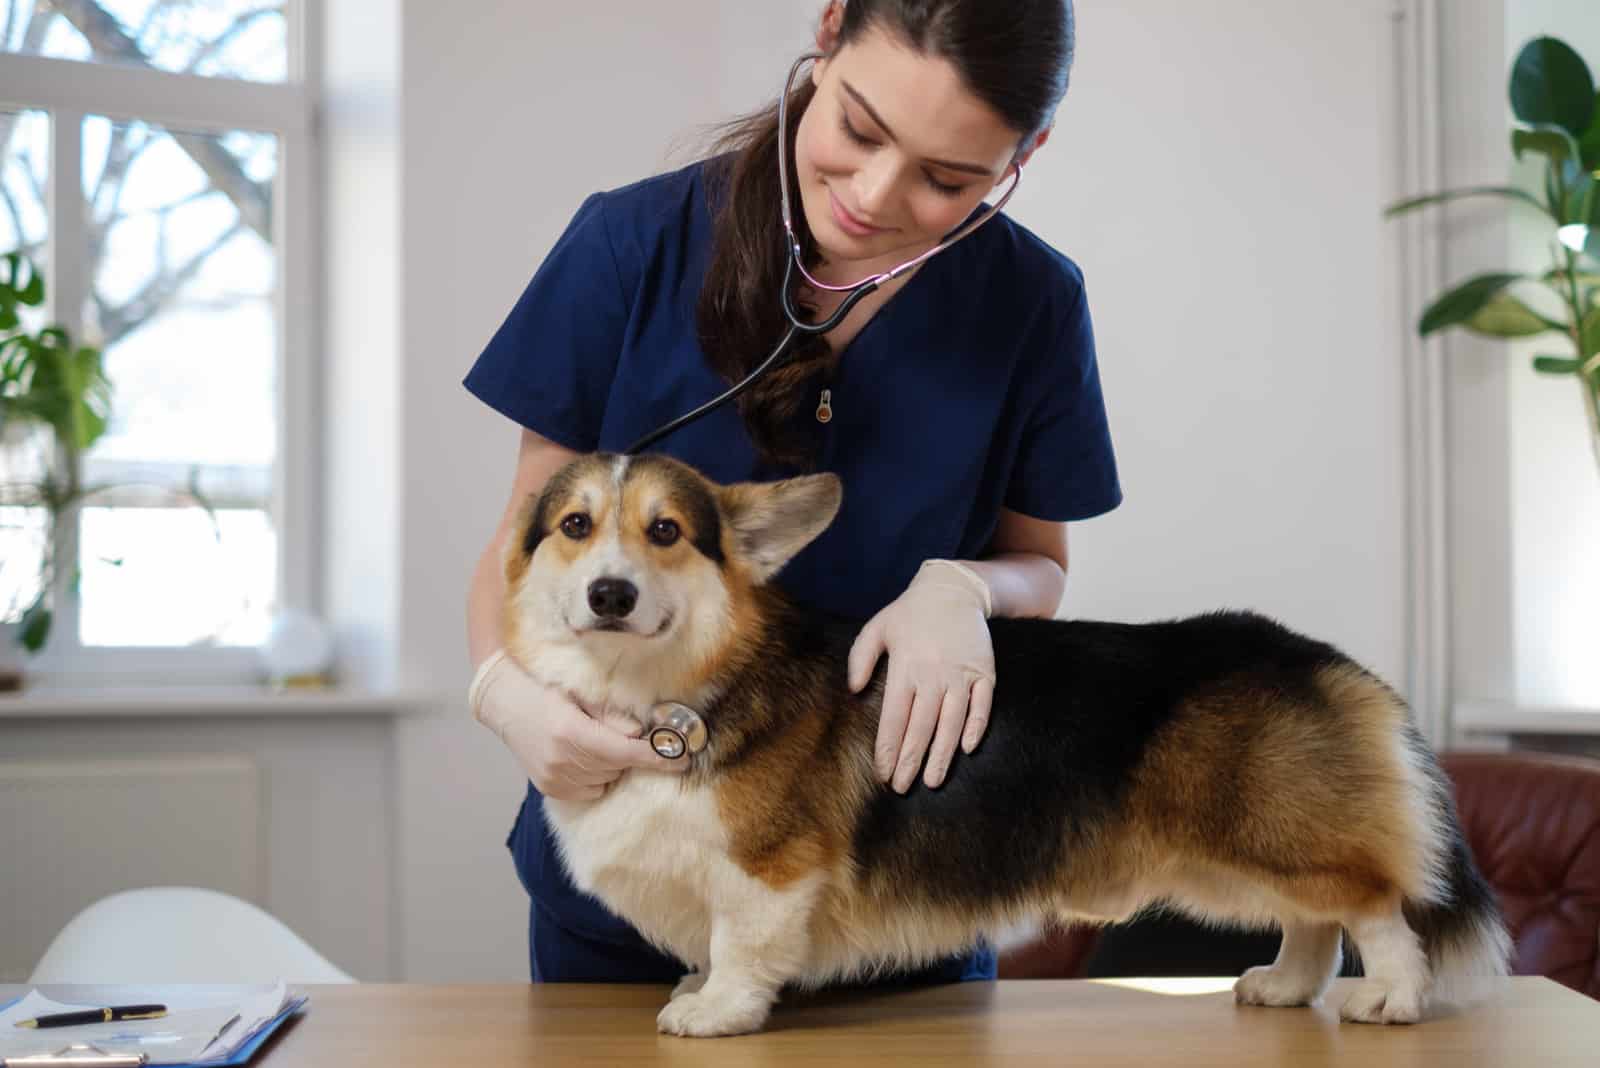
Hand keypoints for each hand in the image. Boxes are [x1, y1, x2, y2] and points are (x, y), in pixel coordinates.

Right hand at [469, 650, 687, 800]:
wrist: (505, 704)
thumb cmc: (546, 690)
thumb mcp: (580, 693)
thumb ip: (611, 714)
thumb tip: (641, 734)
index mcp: (570, 732)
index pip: (624, 751)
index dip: (656, 757)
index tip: (683, 759)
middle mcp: (561, 760)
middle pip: (618, 765)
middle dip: (633, 753)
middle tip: (633, 735)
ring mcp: (554, 779)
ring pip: (607, 779)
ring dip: (614, 764)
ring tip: (597, 740)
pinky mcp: (550, 789)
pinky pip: (591, 790)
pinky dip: (598, 776)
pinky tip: (586, 756)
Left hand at [847, 560, 995, 792]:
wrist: (954, 588)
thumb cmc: (910, 613)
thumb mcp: (877, 628)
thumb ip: (860, 658)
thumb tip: (854, 690)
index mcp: (905, 666)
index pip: (894, 717)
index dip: (888, 748)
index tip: (883, 773)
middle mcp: (933, 673)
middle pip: (922, 726)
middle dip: (911, 760)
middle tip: (903, 786)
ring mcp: (962, 673)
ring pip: (952, 722)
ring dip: (943, 754)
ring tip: (934, 780)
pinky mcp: (984, 671)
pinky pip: (982, 705)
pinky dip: (976, 727)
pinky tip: (967, 749)